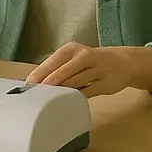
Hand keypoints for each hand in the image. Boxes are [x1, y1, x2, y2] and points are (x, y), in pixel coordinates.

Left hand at [24, 43, 139, 97]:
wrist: (123, 61)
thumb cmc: (92, 61)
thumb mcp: (75, 58)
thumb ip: (59, 68)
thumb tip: (36, 81)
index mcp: (72, 49)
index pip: (52, 61)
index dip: (39, 74)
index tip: (28, 85)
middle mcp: (84, 56)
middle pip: (62, 72)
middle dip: (47, 85)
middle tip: (35, 96)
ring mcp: (96, 69)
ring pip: (74, 83)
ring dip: (60, 92)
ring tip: (47, 102)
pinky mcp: (105, 83)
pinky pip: (87, 92)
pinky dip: (76, 98)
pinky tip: (68, 103)